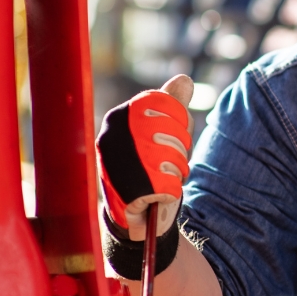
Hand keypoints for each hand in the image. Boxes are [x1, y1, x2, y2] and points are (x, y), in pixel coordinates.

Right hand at [97, 75, 193, 239]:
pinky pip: (170, 185)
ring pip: (172, 158)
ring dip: (176, 171)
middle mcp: (111, 137)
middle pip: (172, 130)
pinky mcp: (127, 192)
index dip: (177, 122)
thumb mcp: (163, 132)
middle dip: (179, 148)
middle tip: (168, 162)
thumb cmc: (148, 168)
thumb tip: (185, 80)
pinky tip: (156, 196)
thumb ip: (172, 106)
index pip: (164, 103)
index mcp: (117, 118)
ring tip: (161, 178)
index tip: (171, 136)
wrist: (134, 215)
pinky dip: (171, 192)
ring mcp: (116, 164)